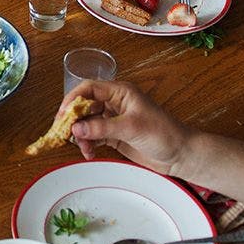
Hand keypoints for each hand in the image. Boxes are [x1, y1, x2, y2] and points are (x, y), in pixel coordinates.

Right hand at [63, 80, 193, 174]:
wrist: (181, 155)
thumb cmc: (164, 134)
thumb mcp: (131, 128)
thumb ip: (102, 127)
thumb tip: (76, 128)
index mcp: (120, 92)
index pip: (89, 88)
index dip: (73, 99)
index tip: (63, 114)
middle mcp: (115, 103)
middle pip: (85, 106)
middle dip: (74, 120)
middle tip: (66, 134)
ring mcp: (114, 120)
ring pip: (87, 123)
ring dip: (81, 135)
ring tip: (84, 148)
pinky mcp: (115, 135)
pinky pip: (94, 136)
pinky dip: (88, 144)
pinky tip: (89, 153)